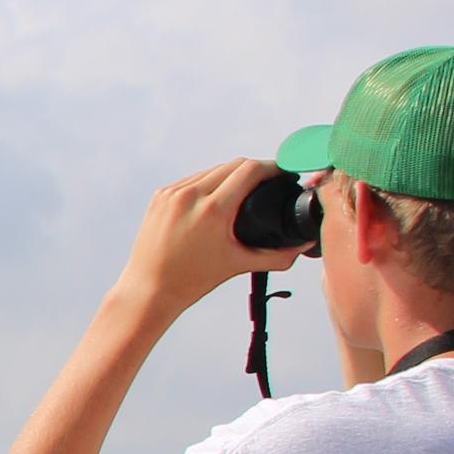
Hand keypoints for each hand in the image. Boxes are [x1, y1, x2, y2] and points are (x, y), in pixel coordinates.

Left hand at [114, 158, 305, 319]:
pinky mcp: (160, 196)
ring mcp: (172, 193)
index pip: (250, 170)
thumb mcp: (238, 265)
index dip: (272, 167)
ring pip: (212, 170)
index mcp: (212, 210)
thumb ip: (277, 255)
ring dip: (231, 173)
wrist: (148, 289)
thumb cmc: (193, 281)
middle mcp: (190, 196)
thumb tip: (304, 246)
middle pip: (233, 165)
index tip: (283, 173)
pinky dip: (208, 182)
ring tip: (246, 186)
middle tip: (270, 180)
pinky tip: (218, 191)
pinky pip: (191, 179)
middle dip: (255, 169)